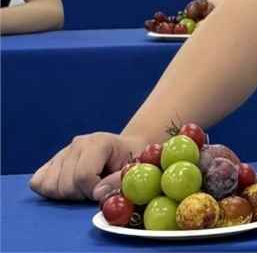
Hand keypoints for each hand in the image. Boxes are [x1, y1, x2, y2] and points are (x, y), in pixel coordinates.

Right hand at [29, 132, 147, 200]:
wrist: (127, 149)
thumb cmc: (133, 160)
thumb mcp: (135, 169)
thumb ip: (120, 181)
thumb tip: (98, 193)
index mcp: (98, 143)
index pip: (83, 176)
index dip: (93, 191)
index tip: (104, 191)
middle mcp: (76, 145)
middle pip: (65, 184)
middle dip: (82, 194)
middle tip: (96, 190)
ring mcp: (62, 152)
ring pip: (50, 186)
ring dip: (67, 195)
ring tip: (85, 187)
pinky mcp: (52, 162)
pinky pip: (38, 183)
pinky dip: (52, 190)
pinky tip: (70, 186)